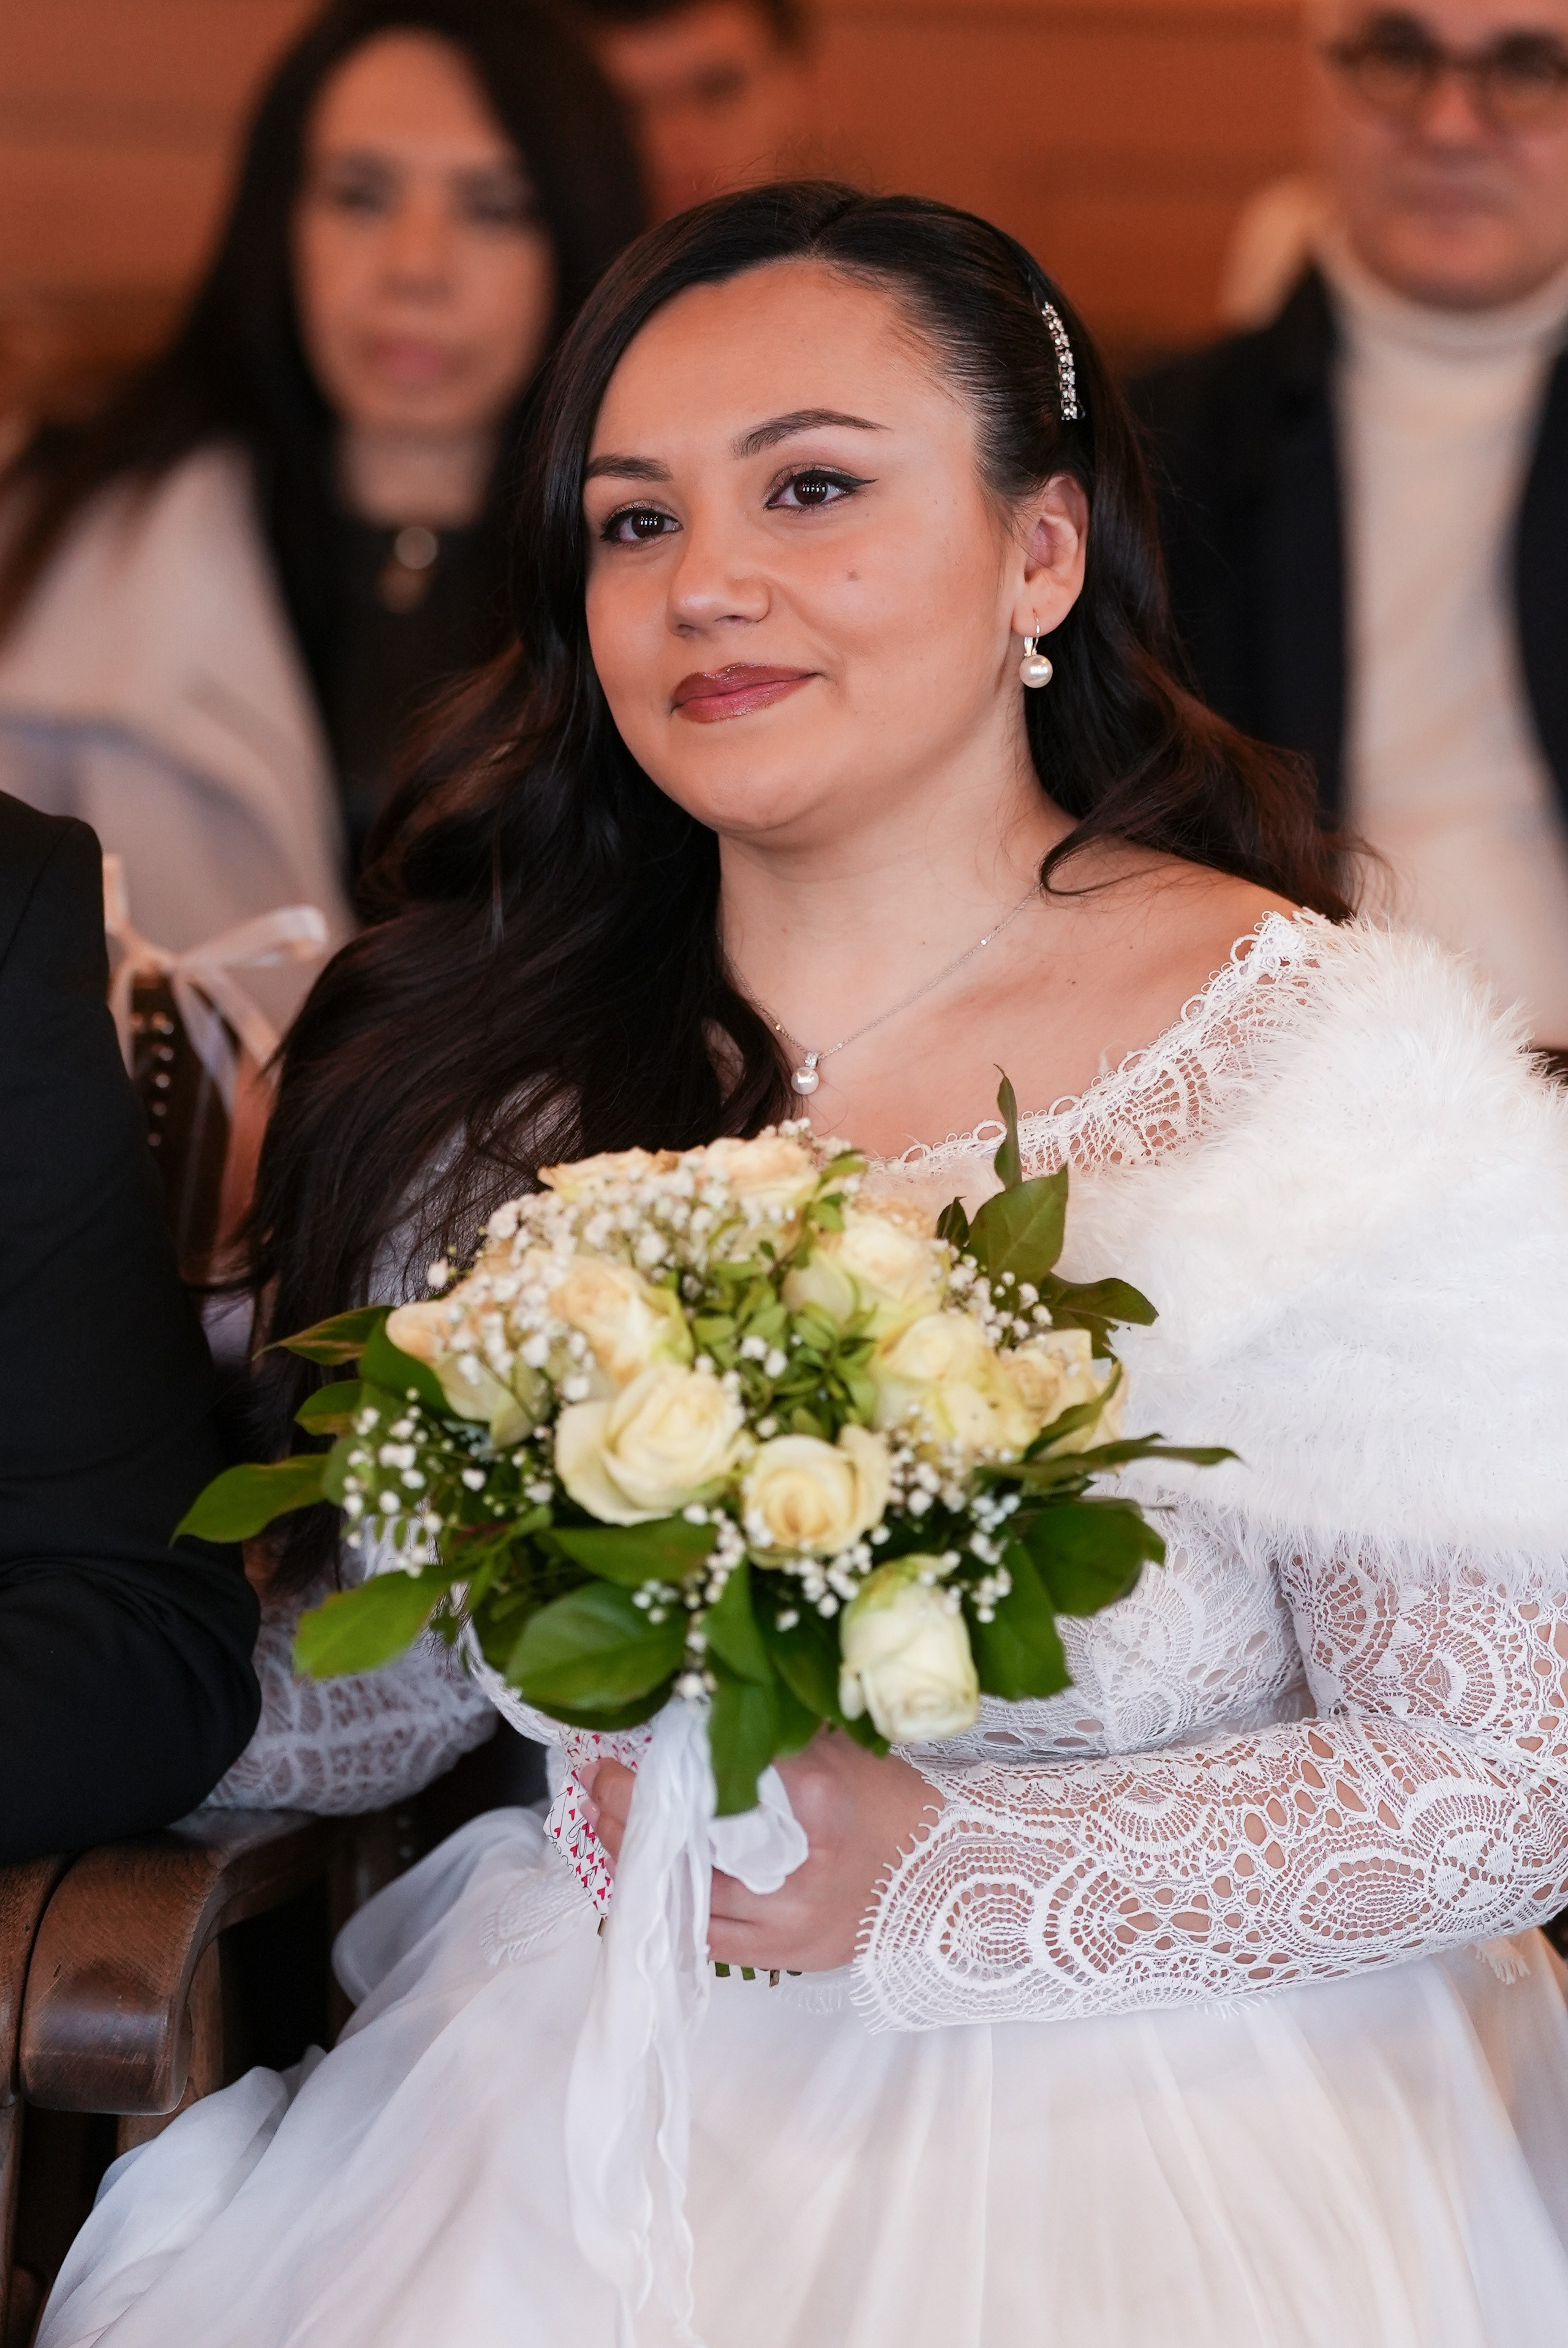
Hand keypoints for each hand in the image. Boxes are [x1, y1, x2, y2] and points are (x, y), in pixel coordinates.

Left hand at [580, 1730, 942, 1972]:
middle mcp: (794, 1861)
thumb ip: (771, 1729)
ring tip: (603, 1826)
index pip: (706, 1777)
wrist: (949, 1876)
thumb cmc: (892, 1801)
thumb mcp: (837, 1745)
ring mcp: (788, 1916)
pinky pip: (704, 1938)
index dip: (650, 1767)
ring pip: (684, 1890)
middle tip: (596, 1783)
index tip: (616, 1750)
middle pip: (683, 1836)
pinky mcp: (786, 1954)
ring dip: (633, 1859)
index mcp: (811, 1795)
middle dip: (626, 1810)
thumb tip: (696, 1704)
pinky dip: (666, 1907)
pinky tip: (640, 1881)